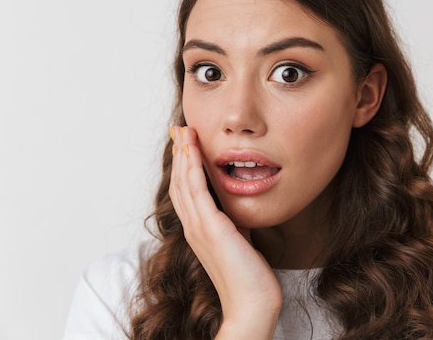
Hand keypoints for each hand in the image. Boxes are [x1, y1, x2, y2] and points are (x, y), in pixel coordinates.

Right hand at [169, 126, 281, 339]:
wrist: (253, 303)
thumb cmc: (249, 275)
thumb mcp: (240, 240)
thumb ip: (234, 222)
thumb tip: (238, 208)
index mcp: (199, 230)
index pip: (186, 191)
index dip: (183, 167)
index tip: (185, 145)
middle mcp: (194, 227)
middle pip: (179, 183)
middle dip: (179, 155)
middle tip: (179, 130)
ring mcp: (199, 228)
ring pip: (184, 183)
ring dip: (183, 155)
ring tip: (184, 132)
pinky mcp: (210, 228)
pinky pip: (196, 191)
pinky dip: (192, 168)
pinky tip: (192, 151)